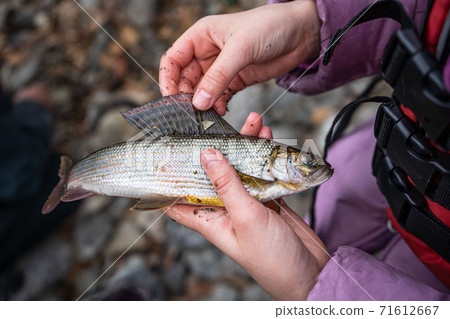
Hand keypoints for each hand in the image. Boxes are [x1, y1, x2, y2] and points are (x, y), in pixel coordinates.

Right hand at [159, 0, 320, 114]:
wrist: (301, 34)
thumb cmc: (270, 27)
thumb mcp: (241, 49)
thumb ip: (218, 77)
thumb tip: (198, 102)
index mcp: (201, 36)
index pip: (173, 59)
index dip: (168, 80)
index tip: (170, 100)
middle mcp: (207, 53)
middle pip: (185, 79)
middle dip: (186, 97)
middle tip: (190, 115)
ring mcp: (221, 68)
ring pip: (201, 91)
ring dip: (202, 105)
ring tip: (206, 117)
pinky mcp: (235, 81)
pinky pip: (219, 97)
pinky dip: (217, 107)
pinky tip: (220, 114)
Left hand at [165, 113, 329, 299]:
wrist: (309, 274)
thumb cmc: (271, 258)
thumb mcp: (245, 218)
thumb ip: (227, 185)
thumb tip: (206, 155)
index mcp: (210, 221)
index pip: (178, 201)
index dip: (168, 180)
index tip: (163, 155)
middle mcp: (225, 211)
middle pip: (213, 176)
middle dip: (215, 150)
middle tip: (220, 125)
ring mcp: (248, 205)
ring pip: (240, 170)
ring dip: (246, 147)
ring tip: (255, 122)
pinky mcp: (269, 201)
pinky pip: (262, 174)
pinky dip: (265, 157)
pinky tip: (269, 138)